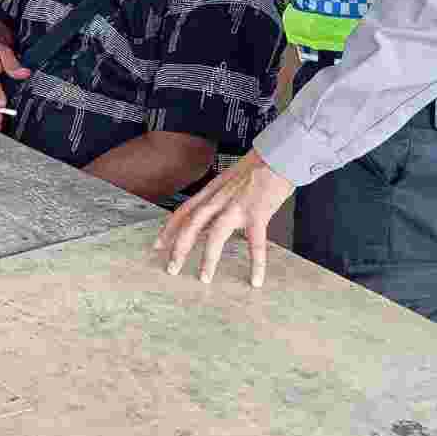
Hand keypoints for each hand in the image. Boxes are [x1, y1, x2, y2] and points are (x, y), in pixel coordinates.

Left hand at [154, 151, 294, 286]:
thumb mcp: (229, 179)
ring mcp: (238, 207)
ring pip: (215, 235)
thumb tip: (210, 217)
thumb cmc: (257, 167)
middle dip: (179, 247)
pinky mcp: (258, 213)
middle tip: (172, 268)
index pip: (183, 211)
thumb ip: (218, 198)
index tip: (158, 244)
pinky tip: (256, 279)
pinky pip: (256, 244)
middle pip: (192, 225)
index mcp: (212, 191)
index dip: (169, 229)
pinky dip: (256, 263)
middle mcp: (219, 199)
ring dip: (208, 258)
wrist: (278, 156)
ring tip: (204, 277)